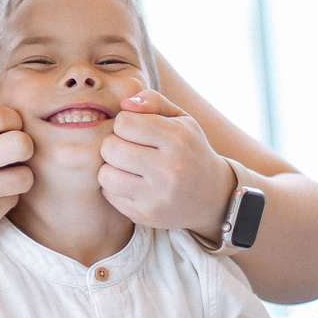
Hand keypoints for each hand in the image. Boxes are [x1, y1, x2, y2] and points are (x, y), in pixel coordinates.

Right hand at [0, 104, 32, 264]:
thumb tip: (1, 115)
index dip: (12, 121)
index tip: (6, 133)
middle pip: (20, 142)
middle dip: (25, 147)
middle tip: (14, 156)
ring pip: (25, 175)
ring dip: (20, 178)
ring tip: (5, 180)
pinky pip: (14, 199)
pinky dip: (7, 198)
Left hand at [98, 91, 236, 237]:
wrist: (212, 195)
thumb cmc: (189, 149)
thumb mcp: (180, 119)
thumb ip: (153, 101)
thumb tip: (124, 104)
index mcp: (178, 139)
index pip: (124, 123)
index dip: (124, 123)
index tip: (135, 130)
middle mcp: (169, 169)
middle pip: (110, 147)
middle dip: (114, 144)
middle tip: (128, 148)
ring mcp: (157, 196)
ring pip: (105, 174)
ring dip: (110, 167)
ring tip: (126, 165)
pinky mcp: (146, 215)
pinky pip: (109, 195)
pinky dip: (114, 186)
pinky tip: (130, 182)